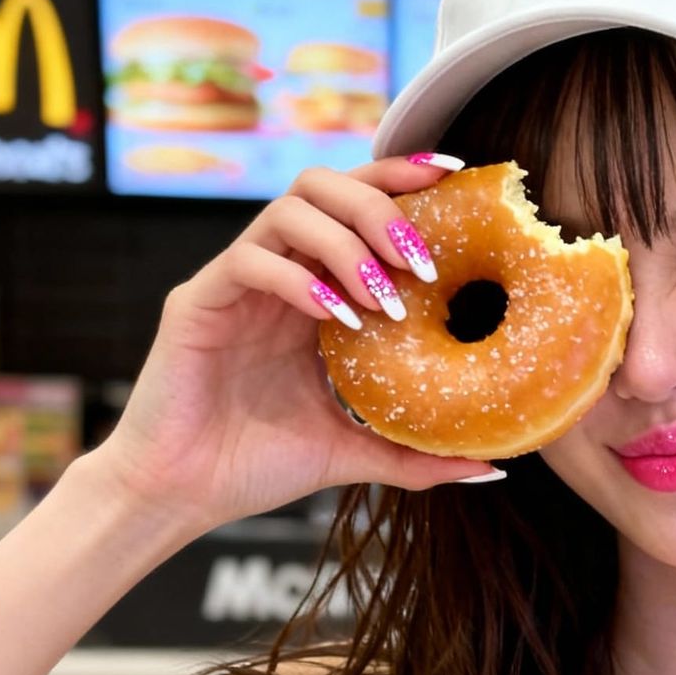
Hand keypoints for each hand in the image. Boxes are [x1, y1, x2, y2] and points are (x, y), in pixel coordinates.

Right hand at [90, 153, 500, 532]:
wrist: (181, 496)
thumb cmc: (258, 466)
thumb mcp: (355, 454)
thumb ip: (419, 454)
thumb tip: (493, 464)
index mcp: (312, 293)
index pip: (356, 210)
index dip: (402, 182)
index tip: (455, 178)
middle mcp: (276, 274)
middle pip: (324, 187)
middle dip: (381, 210)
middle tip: (423, 263)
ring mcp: (235, 283)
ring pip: (289, 210)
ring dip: (347, 243)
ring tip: (385, 296)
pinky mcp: (198, 303)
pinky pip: (249, 260)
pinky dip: (299, 279)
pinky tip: (333, 315)